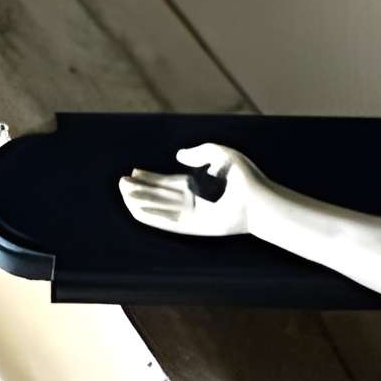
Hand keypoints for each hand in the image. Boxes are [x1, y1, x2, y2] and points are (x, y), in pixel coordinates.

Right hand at [118, 142, 265, 237]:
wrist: (258, 199)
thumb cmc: (245, 178)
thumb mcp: (220, 154)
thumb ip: (199, 152)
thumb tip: (179, 156)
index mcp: (199, 185)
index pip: (168, 182)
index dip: (150, 178)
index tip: (134, 172)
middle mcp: (194, 201)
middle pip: (161, 195)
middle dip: (141, 189)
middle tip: (122, 182)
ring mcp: (193, 215)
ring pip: (160, 208)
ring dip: (141, 201)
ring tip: (123, 193)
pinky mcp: (194, 228)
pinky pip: (168, 222)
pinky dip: (151, 216)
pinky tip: (136, 209)